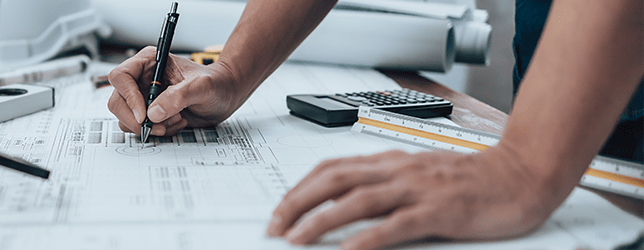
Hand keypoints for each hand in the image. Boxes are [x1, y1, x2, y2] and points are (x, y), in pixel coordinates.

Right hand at [107, 46, 243, 135]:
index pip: (121, 77)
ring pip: (125, 117)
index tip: (144, 114)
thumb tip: (153, 112)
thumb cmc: (216, 83)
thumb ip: (179, 96)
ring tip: (175, 120)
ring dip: (149, 126)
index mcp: (148, 62)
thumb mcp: (202, 86)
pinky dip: (156, 131)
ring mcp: (143, 97)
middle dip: (136, 119)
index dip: (128, 97)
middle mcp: (141, 79)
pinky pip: (139, 128)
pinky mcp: (149, 113)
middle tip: (159, 126)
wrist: (225, 96)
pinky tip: (175, 123)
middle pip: (118, 101)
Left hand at [266, 149, 564, 249]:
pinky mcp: (440, 210)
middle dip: (298, 203)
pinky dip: (369, 238)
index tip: (280, 209)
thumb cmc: (473, 178)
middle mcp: (399, 170)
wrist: (522, 174)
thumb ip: (386, 186)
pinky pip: (397, 224)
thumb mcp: (420, 175)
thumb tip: (344, 204)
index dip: (301, 188)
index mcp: (392, 161)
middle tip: (274, 226)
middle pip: (335, 181)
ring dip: (321, 220)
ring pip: (358, 201)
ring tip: (297, 238)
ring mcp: (419, 189)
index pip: (333, 168)